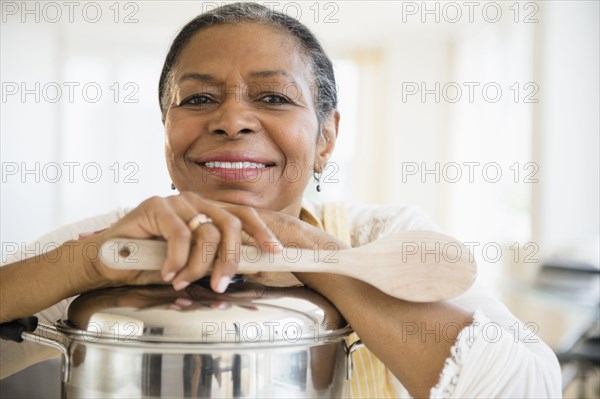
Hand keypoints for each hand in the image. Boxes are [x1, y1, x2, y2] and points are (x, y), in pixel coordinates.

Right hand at [82, 192, 281, 292]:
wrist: (109, 260)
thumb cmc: (151, 262)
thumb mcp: (190, 262)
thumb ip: (213, 259)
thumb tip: (242, 270)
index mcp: (208, 211)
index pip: (242, 215)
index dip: (262, 231)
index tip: (276, 251)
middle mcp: (196, 202)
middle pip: (231, 224)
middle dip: (230, 258)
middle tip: (221, 284)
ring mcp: (177, 202)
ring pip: (207, 232)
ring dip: (199, 265)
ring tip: (184, 281)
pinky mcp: (156, 206)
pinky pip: (180, 235)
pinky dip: (177, 260)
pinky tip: (168, 273)